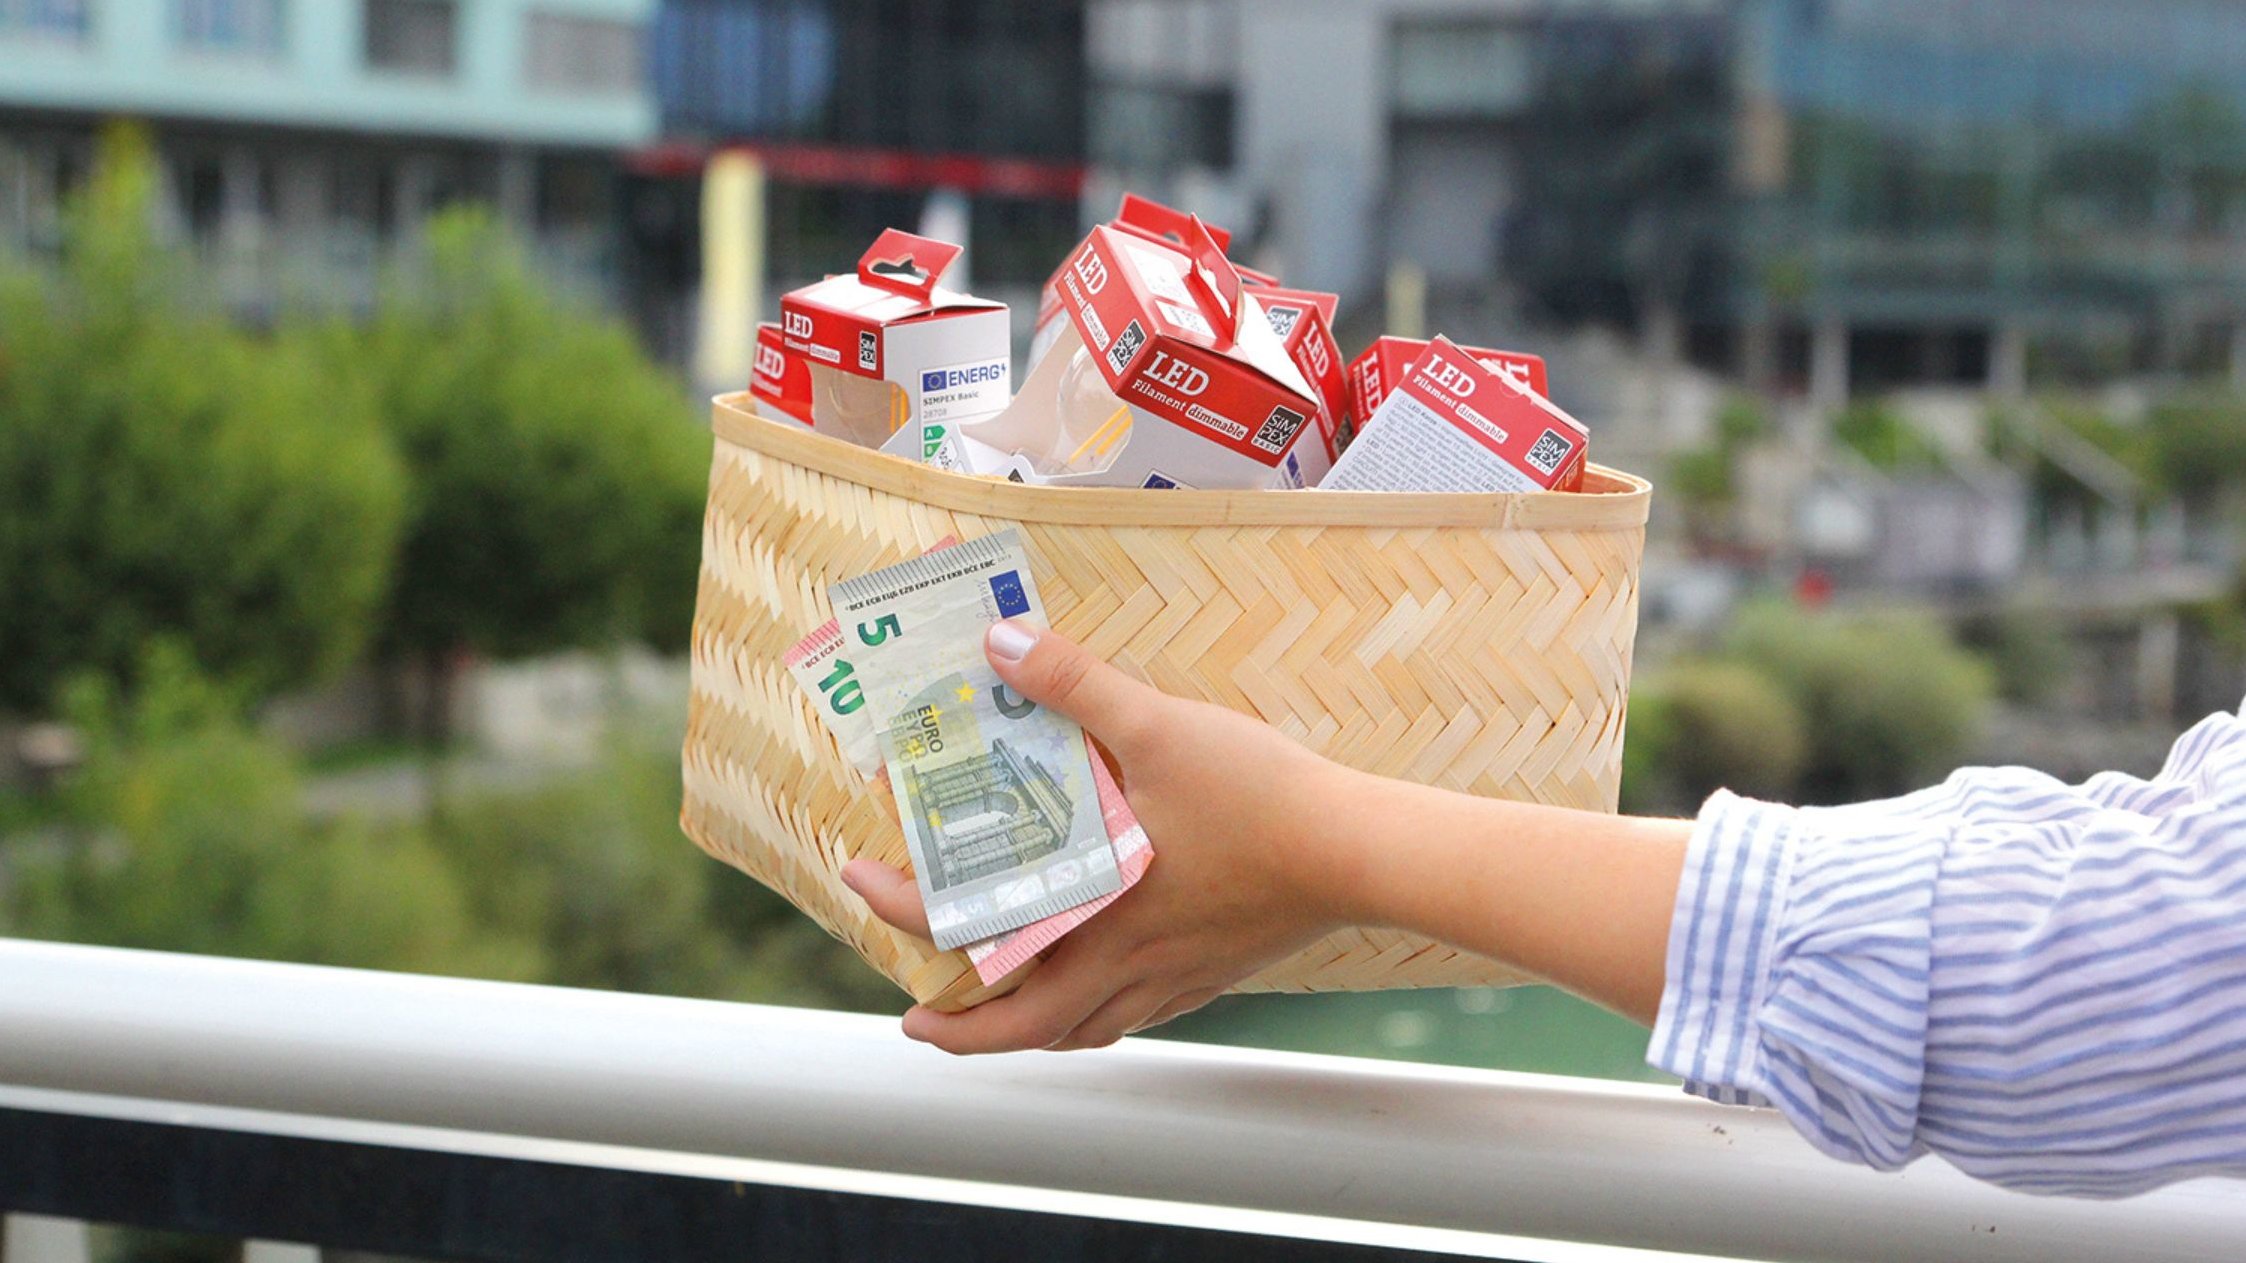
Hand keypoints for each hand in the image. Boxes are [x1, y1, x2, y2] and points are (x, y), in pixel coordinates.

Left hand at [841, 620, 1369, 1053]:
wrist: (1359, 854)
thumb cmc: (1260, 798)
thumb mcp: (1157, 725)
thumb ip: (1074, 682)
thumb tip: (999, 642)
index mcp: (1090, 910)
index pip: (971, 932)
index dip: (903, 912)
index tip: (860, 885)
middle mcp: (1123, 963)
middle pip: (1023, 1033)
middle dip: (961, 1036)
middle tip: (920, 1022)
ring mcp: (1173, 978)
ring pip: (1084, 1033)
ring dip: (1029, 1033)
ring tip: (1004, 1016)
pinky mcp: (1215, 975)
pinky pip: (1139, 1017)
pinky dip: (1100, 1016)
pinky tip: (1107, 986)